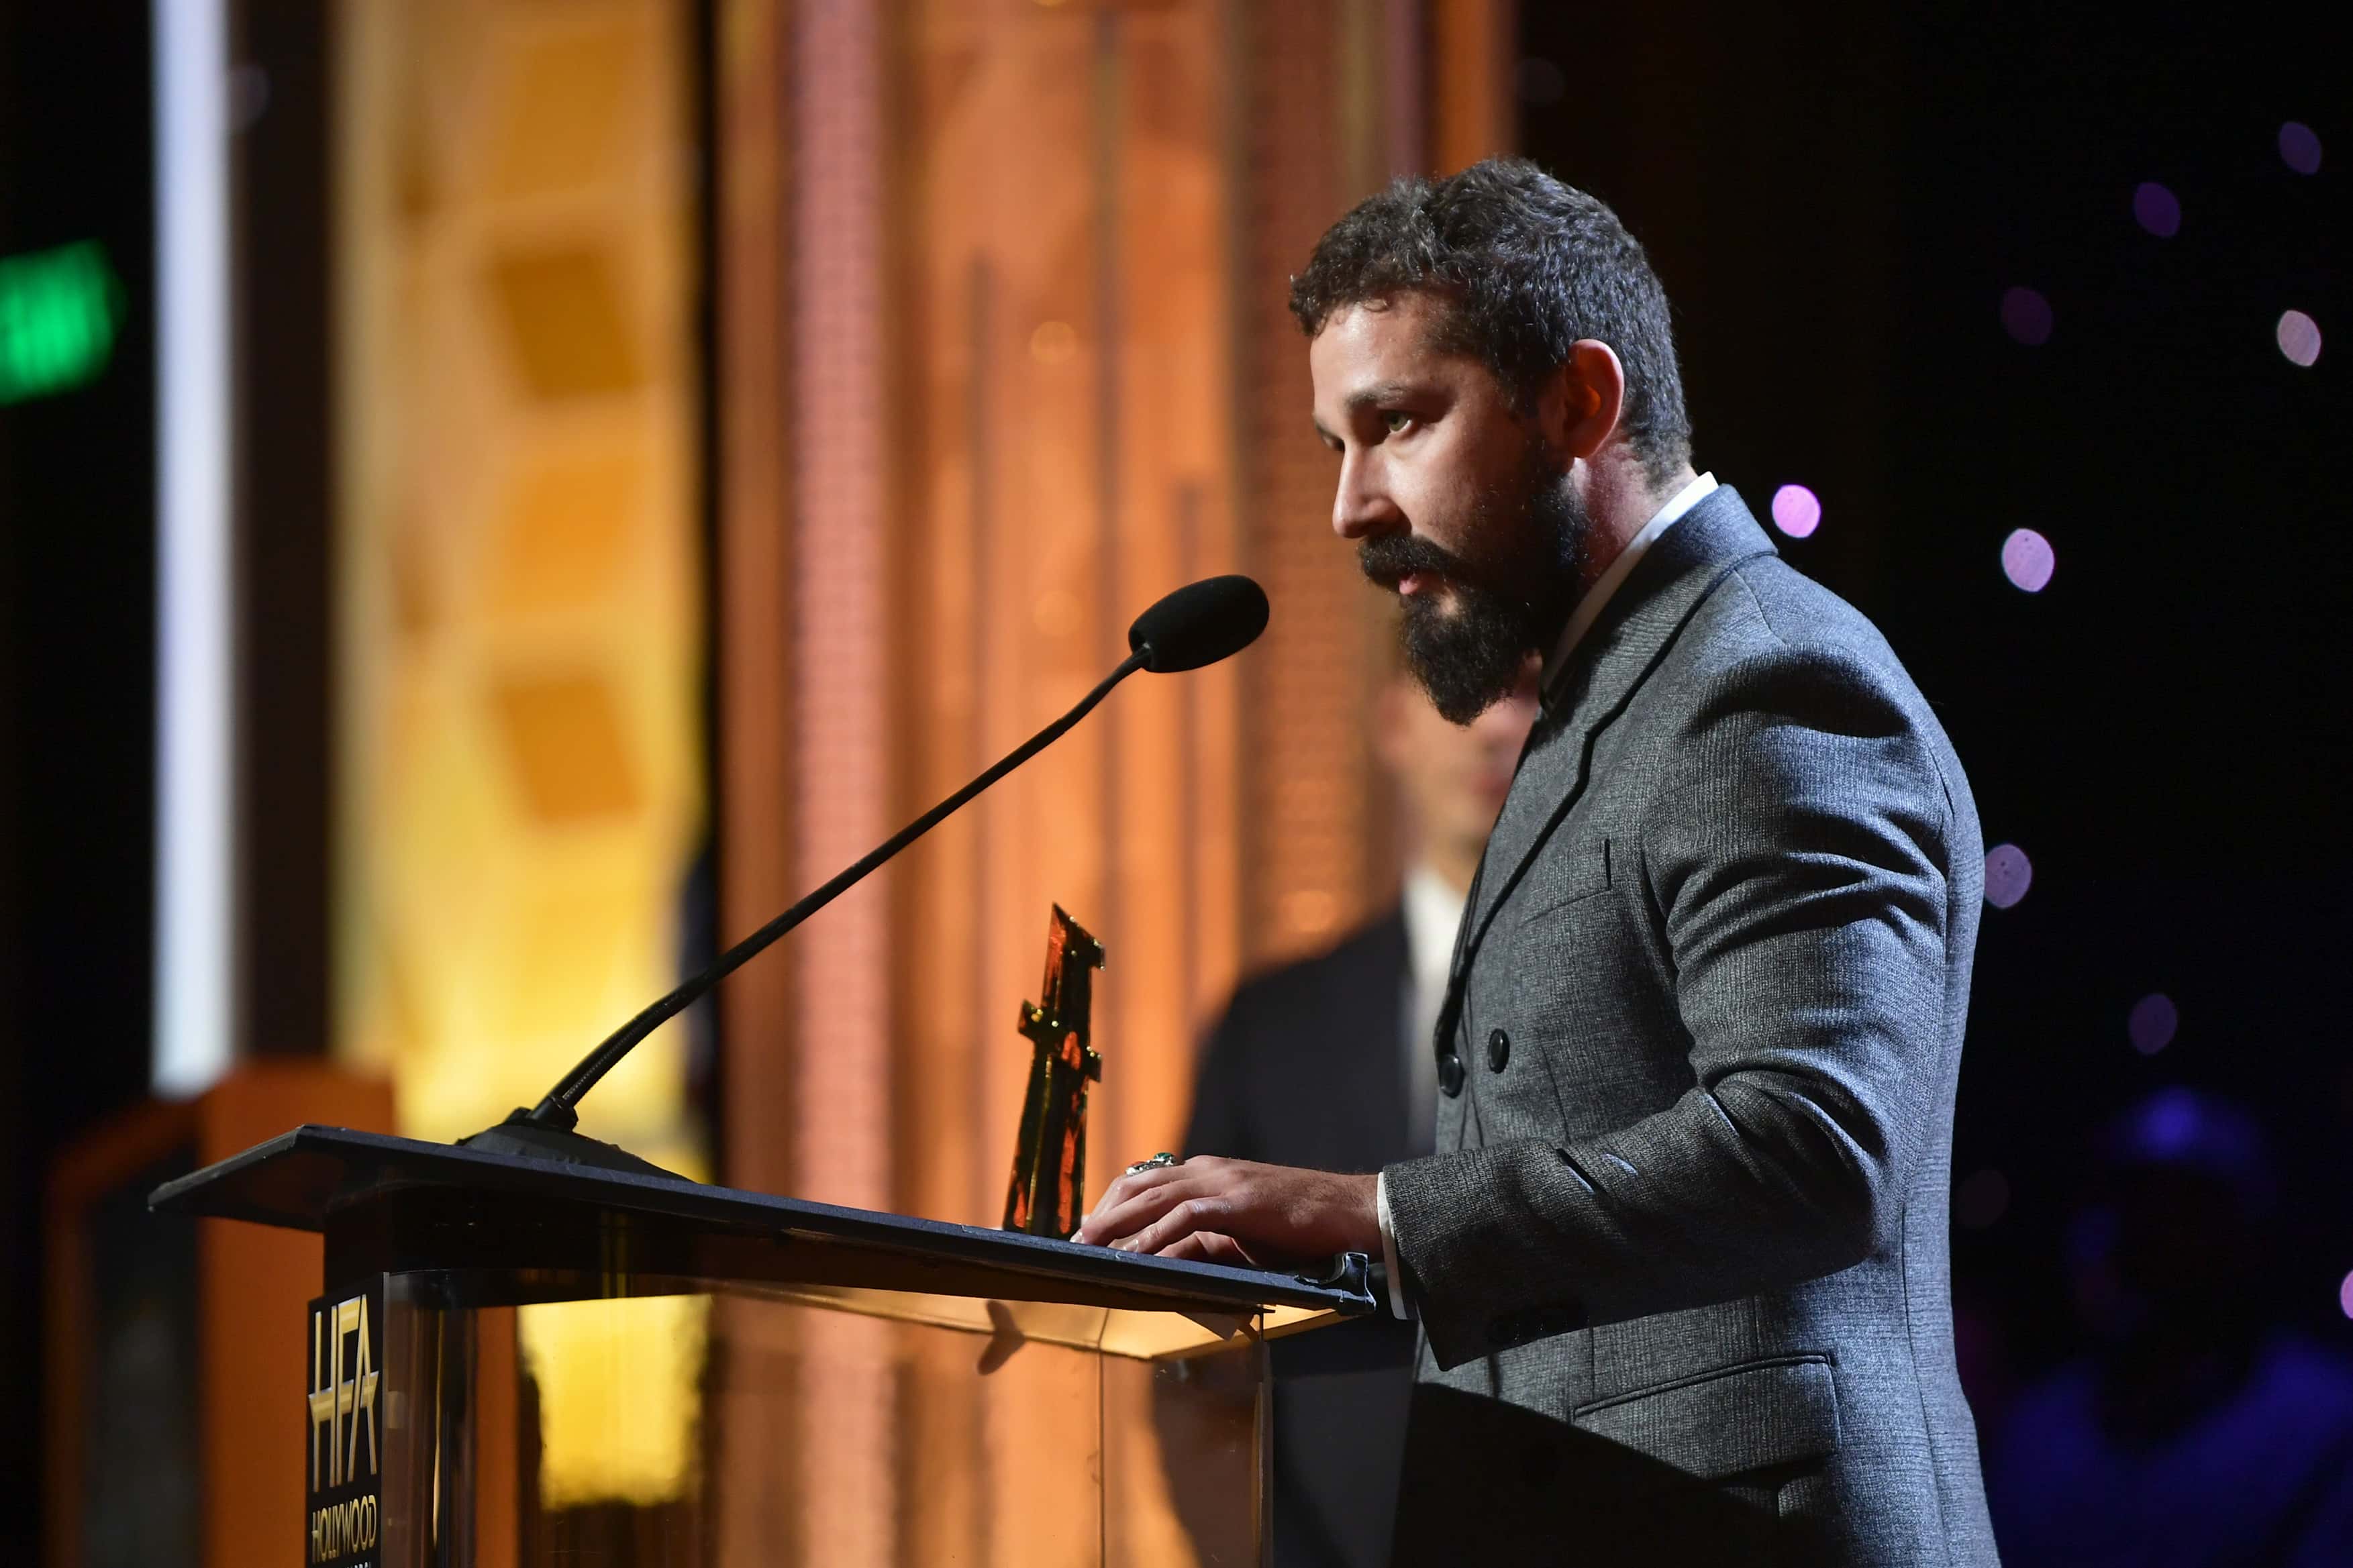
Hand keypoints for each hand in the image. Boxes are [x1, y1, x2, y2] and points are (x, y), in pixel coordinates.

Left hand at [1075, 1156, 1379, 1268]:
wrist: (1349, 1210)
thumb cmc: (1296, 1225)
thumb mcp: (1239, 1231)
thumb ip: (1201, 1238)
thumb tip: (1162, 1259)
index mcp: (1207, 1173)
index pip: (1144, 1182)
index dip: (1110, 1206)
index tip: (1087, 1232)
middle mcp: (1208, 1170)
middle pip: (1139, 1186)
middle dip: (1102, 1214)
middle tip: (1074, 1242)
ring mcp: (1225, 1183)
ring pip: (1157, 1196)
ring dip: (1118, 1223)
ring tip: (1090, 1246)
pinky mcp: (1242, 1203)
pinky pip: (1190, 1215)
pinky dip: (1159, 1233)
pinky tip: (1138, 1251)